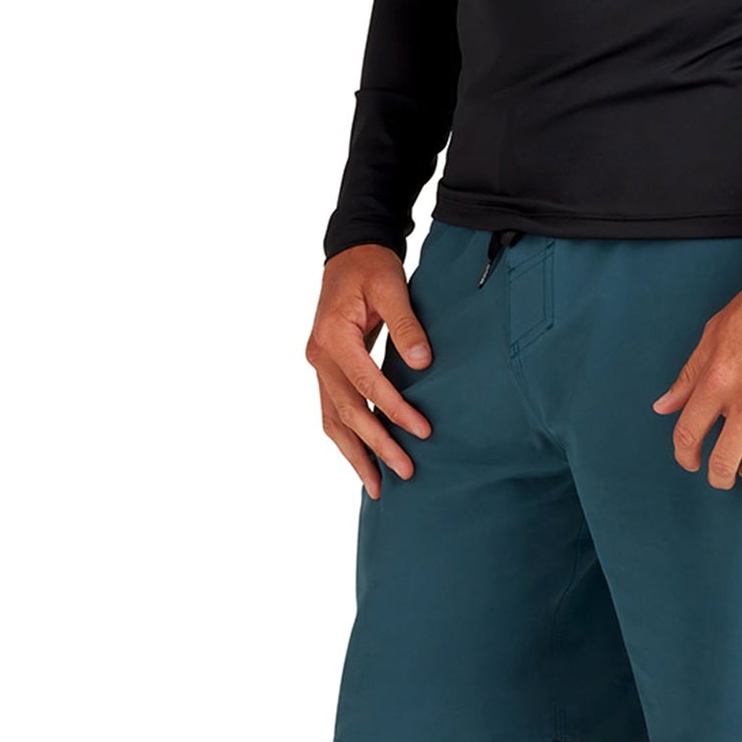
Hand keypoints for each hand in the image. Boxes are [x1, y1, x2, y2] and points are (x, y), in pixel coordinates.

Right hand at [306, 243, 434, 498]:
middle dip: (376, 445)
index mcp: (333, 336)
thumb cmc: (372, 267)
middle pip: (347, 411)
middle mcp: (319, 356)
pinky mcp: (325, 369)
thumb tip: (423, 364)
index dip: (393, 409)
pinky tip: (361, 460)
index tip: (422, 430)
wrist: (349, 254)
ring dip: (354, 454)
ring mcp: (318, 365)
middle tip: (405, 472)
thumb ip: (406, 325)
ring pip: (332, 420)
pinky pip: (331, 411)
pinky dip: (346, 438)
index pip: (365, 383)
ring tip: (378, 488)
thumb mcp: (391, 287)